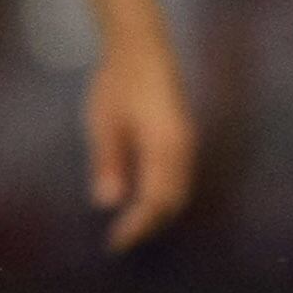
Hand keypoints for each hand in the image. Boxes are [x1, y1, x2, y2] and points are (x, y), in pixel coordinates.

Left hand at [83, 30, 194, 249]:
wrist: (144, 50)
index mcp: (165, 148)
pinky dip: (164, 198)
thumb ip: (109, 164)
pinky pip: (180, 179)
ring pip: (179, 192)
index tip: (115, 243)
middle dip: (149, 225)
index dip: (137, 226)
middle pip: (173, 202)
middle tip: (122, 241)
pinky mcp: (184, 139)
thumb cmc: (119, 84)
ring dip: (158, 213)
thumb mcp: (104, 124)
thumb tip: (109, 204)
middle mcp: (184, 151)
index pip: (155, 201)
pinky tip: (145, 200)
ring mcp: (187, 145)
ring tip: (133, 226)